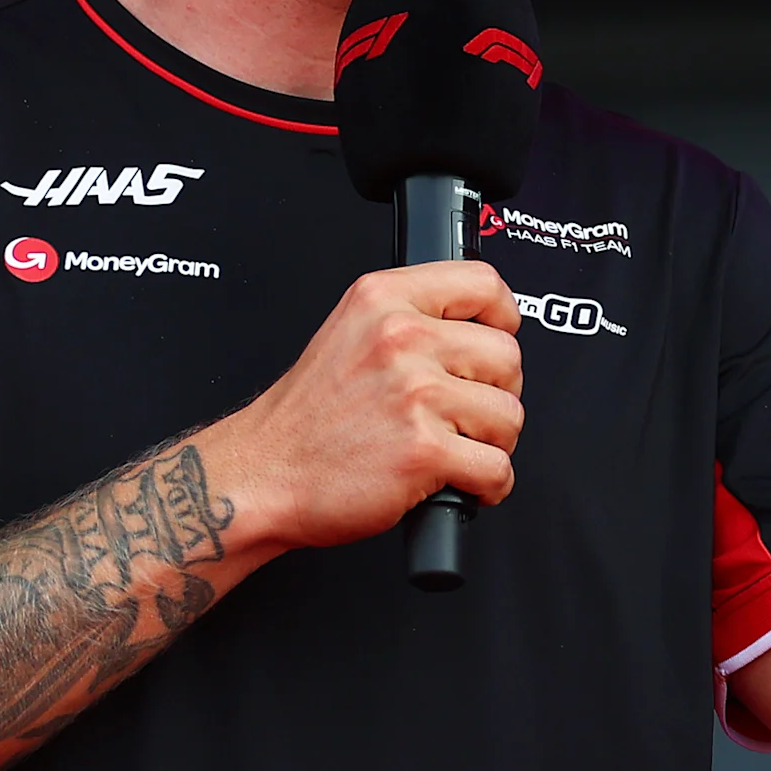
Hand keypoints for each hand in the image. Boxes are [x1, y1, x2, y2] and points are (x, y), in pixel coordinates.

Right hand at [196, 261, 526, 550]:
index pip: (482, 284)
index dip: (504, 316)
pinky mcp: (424, 450)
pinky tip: (461, 482)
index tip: (501, 336)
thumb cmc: (304, 419)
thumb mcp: (349, 334)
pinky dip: (489, 486)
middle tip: (467, 414)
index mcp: (383, 301)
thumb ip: (411, 318)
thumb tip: (480, 327)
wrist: (261, 475)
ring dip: (493, 443)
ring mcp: (414, 394)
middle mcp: (401, 339)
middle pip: (507, 356)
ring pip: (509, 415)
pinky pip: (498, 468)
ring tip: (456, 448)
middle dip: (498, 393)